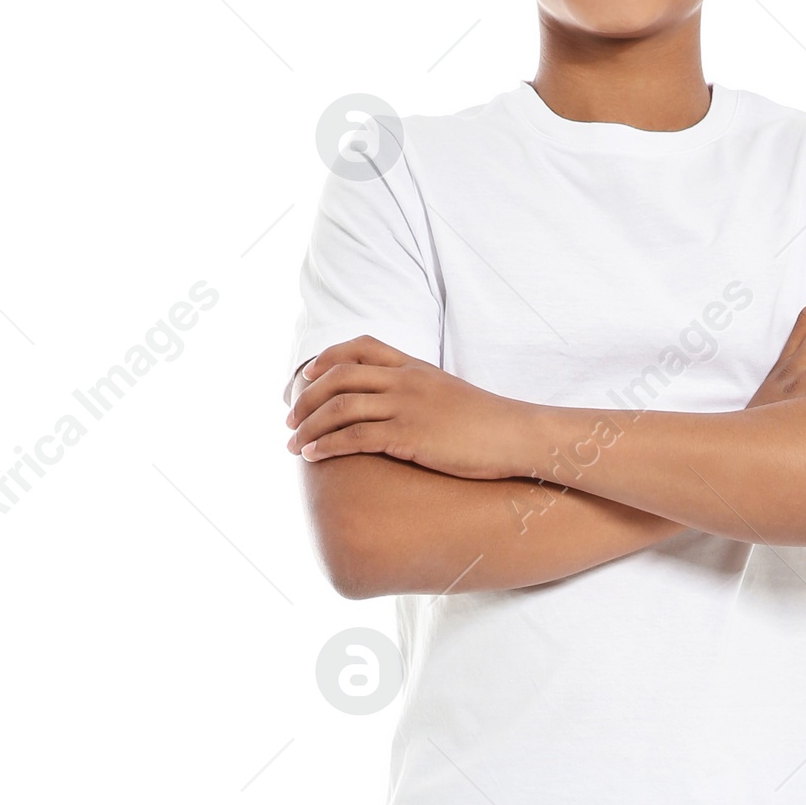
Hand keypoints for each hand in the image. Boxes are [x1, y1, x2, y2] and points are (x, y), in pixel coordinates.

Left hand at [286, 339, 538, 480]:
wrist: (516, 435)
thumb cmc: (487, 423)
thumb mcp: (449, 394)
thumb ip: (420, 392)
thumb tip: (399, 407)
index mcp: (414, 366)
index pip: (359, 347)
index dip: (327, 359)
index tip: (307, 376)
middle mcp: (405, 380)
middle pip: (338, 377)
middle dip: (305, 399)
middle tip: (289, 420)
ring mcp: (406, 406)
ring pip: (339, 408)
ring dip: (308, 427)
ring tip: (293, 446)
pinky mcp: (409, 436)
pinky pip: (354, 437)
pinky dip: (327, 446)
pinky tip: (314, 457)